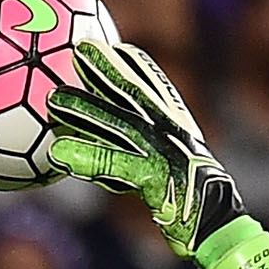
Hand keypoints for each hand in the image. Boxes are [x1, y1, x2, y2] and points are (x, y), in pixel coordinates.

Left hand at [46, 40, 239, 259]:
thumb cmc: (190, 195)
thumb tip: (112, 135)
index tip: (110, 46)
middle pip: (134, 95)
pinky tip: (58, 154)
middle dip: (107, 70)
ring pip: (119, 126)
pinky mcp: (152, 178)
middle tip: (78, 51)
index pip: (155, 86)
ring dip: (86, 111)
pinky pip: (113, 166)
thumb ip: (145, 144)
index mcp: (177, 125)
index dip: (133, 64)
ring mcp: (162, 154)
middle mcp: (170, 134)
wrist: (214, 222)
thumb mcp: (174, 161)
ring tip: (54, 101)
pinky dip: (86, 159)